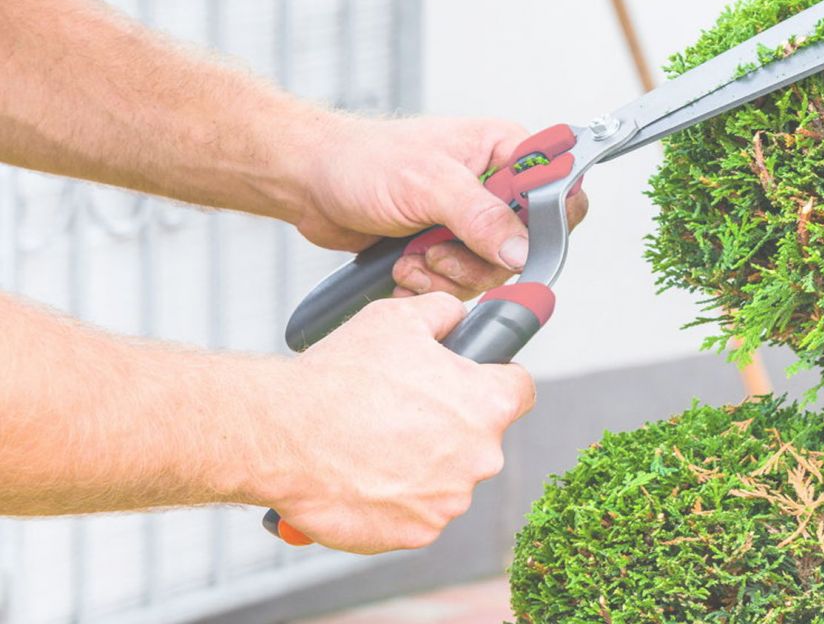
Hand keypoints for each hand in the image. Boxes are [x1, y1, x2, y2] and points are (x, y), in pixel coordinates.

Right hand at [263, 293, 534, 552]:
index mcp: (486, 404)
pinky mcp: (417, 533)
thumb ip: (443, 312)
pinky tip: (364, 474)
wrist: (282, 436)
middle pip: (480, 437)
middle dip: (449, 425)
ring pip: (447, 477)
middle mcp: (480, 457)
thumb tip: (457, 315)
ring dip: (421, 464)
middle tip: (401, 411)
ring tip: (373, 443)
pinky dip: (395, 499)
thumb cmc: (339, 379)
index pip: (519, 389)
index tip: (475, 380)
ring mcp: (449, 500)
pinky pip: (417, 513)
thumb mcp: (398, 319)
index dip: (497, 379)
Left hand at [297, 116, 588, 298]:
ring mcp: (471, 220)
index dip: (542, 223)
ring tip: (412, 256)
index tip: (509, 242)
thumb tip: (523, 249)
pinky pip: (461, 284)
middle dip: (476, 259)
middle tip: (438, 251)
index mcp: (505, 150)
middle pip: (524, 244)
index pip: (557, 189)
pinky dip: (431, 284)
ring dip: (446, 274)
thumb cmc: (363, 161)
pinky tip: (403, 266)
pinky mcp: (449, 247)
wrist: (311, 183)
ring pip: (492, 271)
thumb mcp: (428, 183)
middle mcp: (494, 185)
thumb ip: (481, 216)